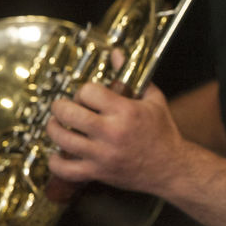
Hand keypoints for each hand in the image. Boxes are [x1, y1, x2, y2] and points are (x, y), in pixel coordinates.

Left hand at [46, 82, 188, 194]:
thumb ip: (131, 76)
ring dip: (54, 129)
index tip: (86, 96)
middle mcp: (112, 132)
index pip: (88, 92)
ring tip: (57, 125)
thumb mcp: (153, 99)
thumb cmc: (163, 132)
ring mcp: (103, 154)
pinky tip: (59, 153)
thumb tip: (116, 54)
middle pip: (69, 114)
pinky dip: (56, 162)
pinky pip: (66, 169)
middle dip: (60, 106)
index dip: (84, 90)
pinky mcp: (98, 172)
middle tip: (62, 107)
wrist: (171, 168)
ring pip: (63, 139)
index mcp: (126, 112)